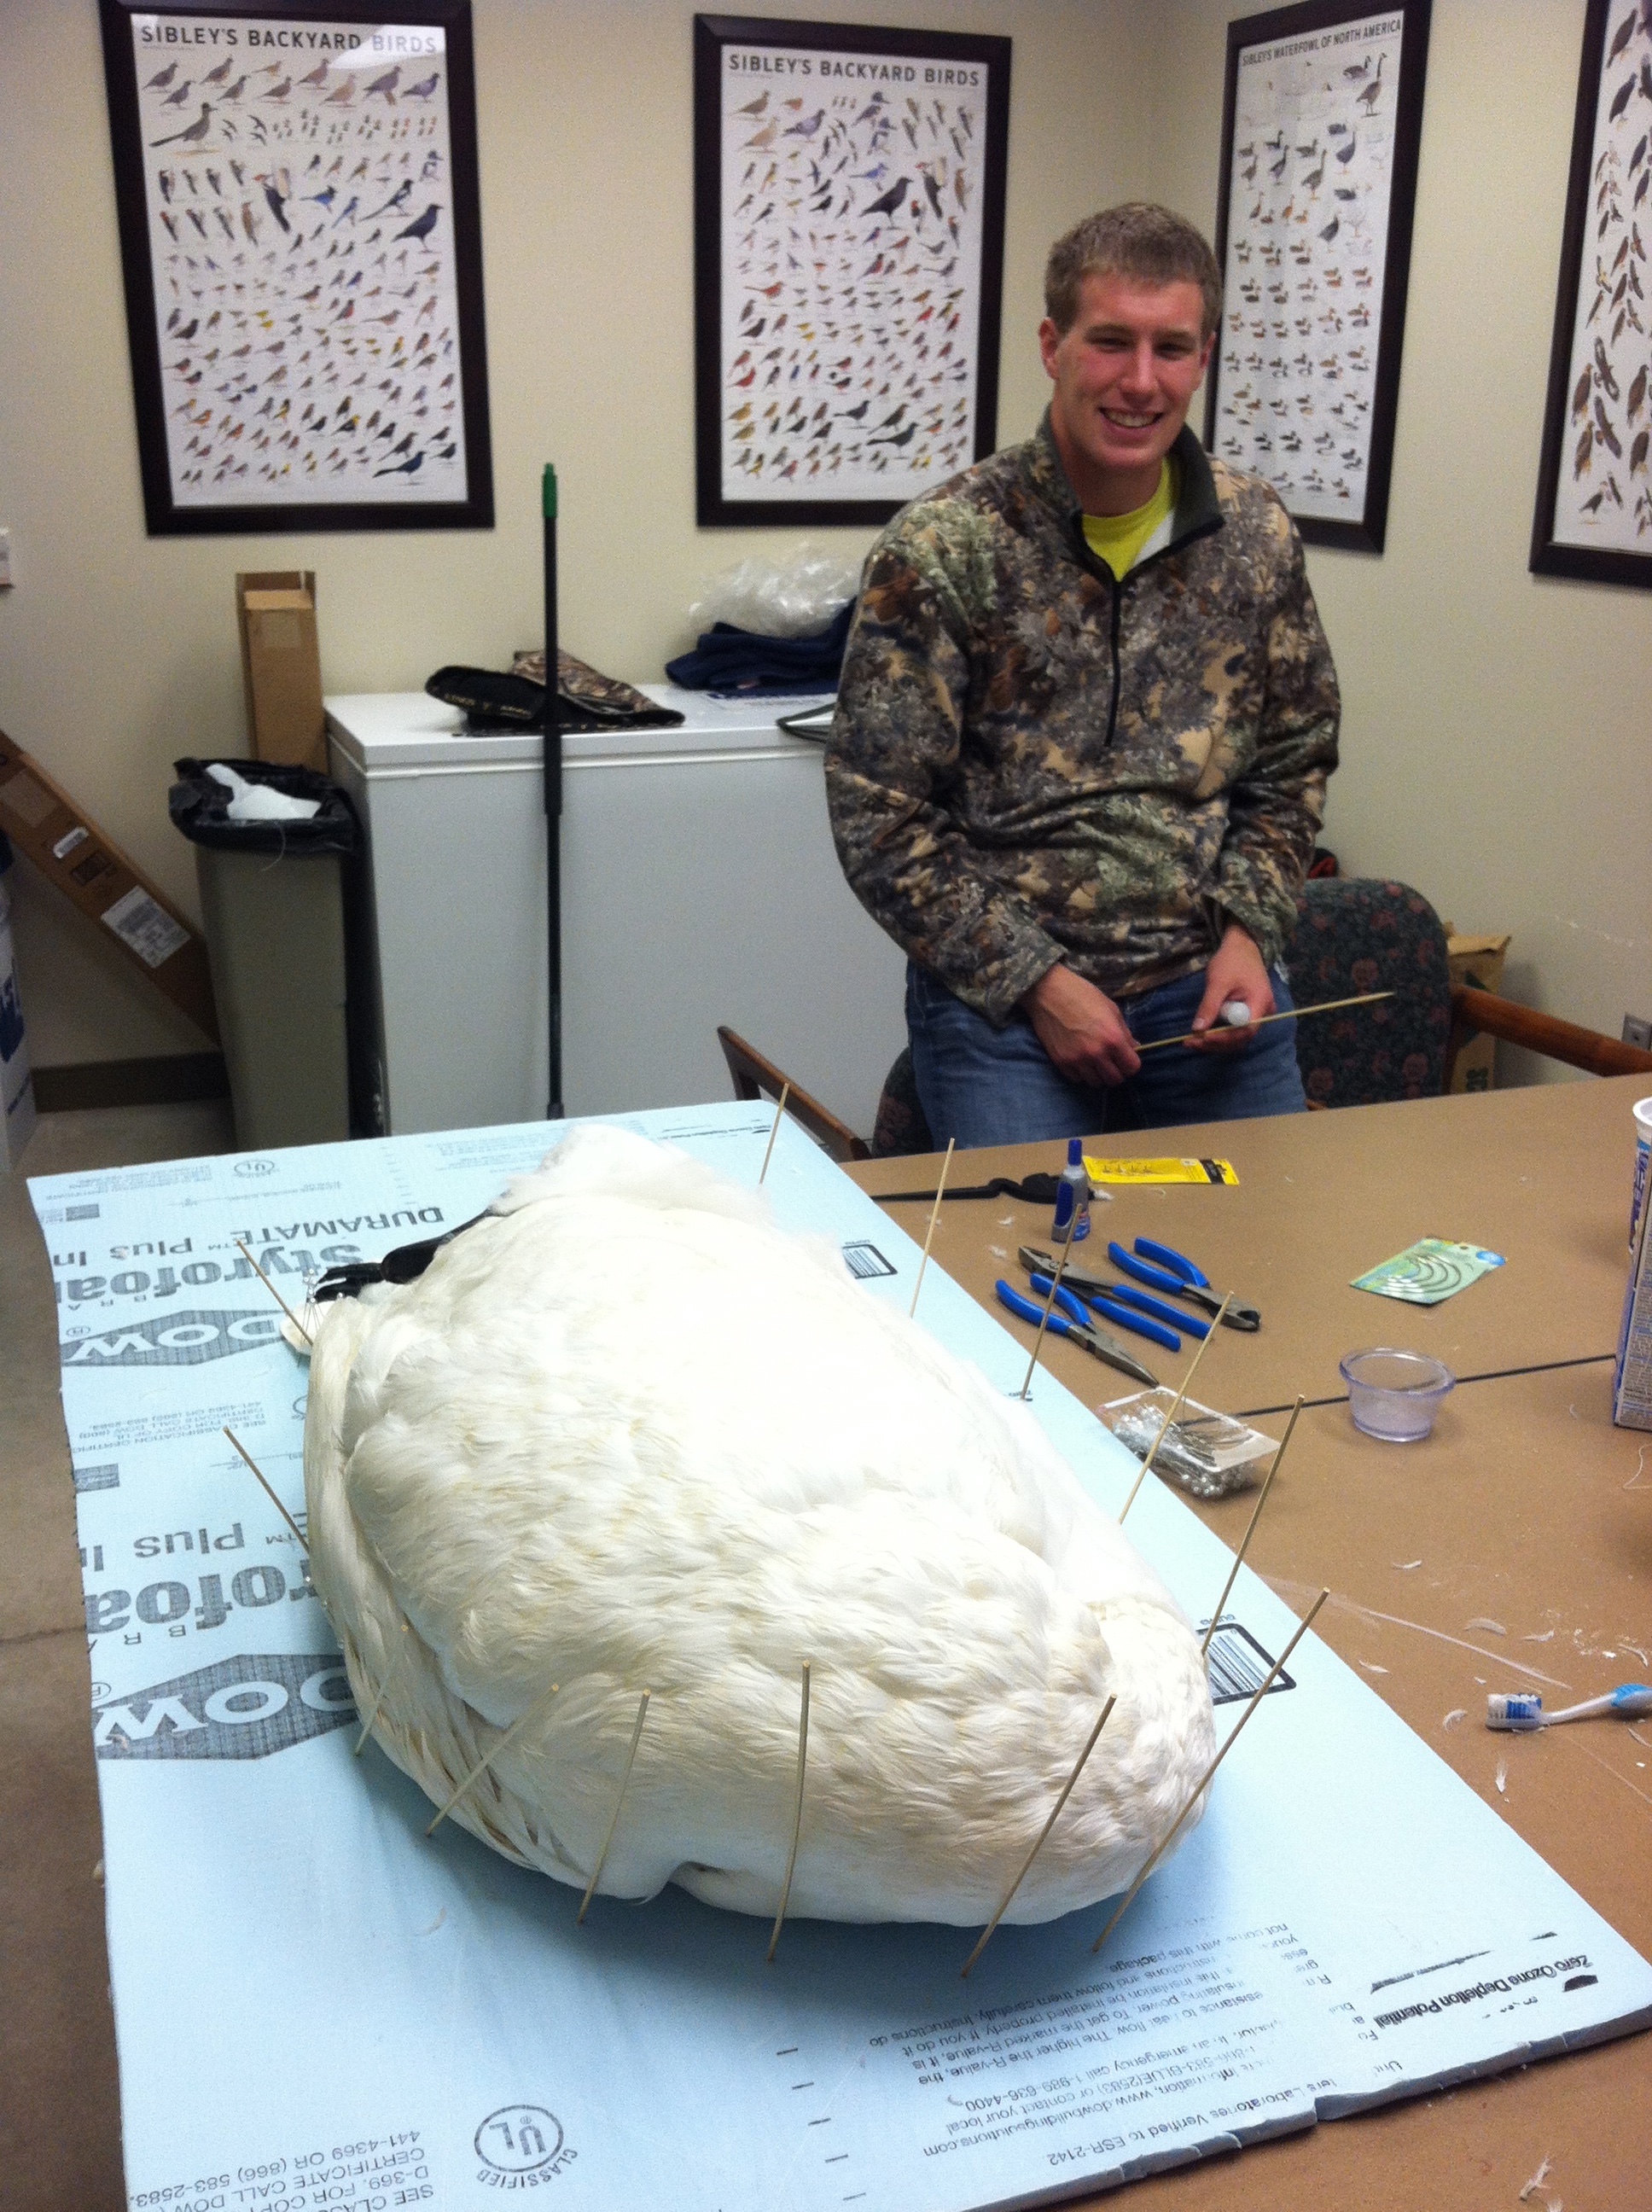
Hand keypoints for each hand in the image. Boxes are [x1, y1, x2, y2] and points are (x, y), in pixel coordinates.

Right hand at [1023, 964, 1140, 1085]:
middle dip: (1116, 1072)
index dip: (1131, 1063)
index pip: (1132, 1067)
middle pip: (1114, 1080)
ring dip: (1098, 1074)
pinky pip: (1076, 1079)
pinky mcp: (1060, 1062)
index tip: (1126, 1058)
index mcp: (1113, 1038)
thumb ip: (1124, 1032)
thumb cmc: (1082, 995)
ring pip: (1095, 1083)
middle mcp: (1096, 1053)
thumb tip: (1134, 1047)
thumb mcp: (1111, 1009)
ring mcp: (1077, 1060)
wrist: (1048, 992)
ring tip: (1095, 1062)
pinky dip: (1081, 1073)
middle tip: (1111, 1062)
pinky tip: (1080, 1061)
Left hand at [1184, 924, 1275, 1051]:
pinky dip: (1220, 1034)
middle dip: (1215, 1043)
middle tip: (1190, 1042)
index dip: (1222, 1039)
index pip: (1243, 1031)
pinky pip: (1236, 1029)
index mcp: (1260, 1003)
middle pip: (1241, 1038)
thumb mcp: (1218, 982)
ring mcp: (1258, 1013)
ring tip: (1193, 1040)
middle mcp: (1264, 1012)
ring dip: (1216, 1041)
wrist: (1242, 946)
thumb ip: (1209, 1006)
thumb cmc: (1232, 960)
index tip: (1200, 1039)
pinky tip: (1203, 1033)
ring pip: (1238, 1037)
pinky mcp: (1250, 1013)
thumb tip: (1196, 1030)